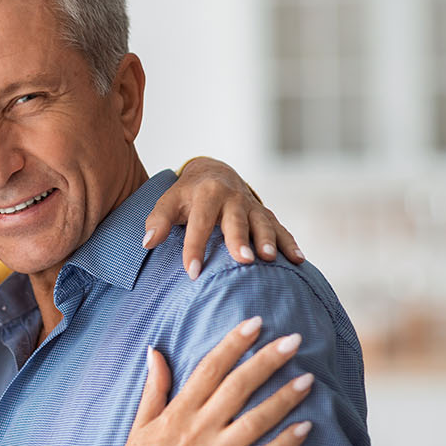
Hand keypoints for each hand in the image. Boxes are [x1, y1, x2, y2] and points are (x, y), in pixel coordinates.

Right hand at [81, 316, 314, 445]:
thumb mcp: (140, 422)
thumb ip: (155, 386)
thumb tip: (156, 351)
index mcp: (178, 411)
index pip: (209, 368)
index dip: (233, 343)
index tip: (255, 323)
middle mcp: (198, 429)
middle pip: (238, 387)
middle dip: (267, 361)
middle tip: (294, 340)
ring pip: (256, 421)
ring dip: (284, 399)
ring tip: (308, 379)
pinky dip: (284, 445)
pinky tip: (306, 428)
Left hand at [144, 157, 305, 278]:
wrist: (214, 173)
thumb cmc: (186, 195)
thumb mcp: (168, 202)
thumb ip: (157, 221)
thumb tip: (147, 242)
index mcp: (206, 194)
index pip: (199, 224)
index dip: (194, 248)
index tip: (193, 272)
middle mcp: (232, 198)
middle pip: (235, 221)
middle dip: (239, 239)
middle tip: (243, 258)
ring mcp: (252, 206)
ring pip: (262, 223)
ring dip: (268, 240)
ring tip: (269, 258)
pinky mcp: (265, 213)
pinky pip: (280, 228)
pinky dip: (290, 242)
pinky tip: (299, 259)